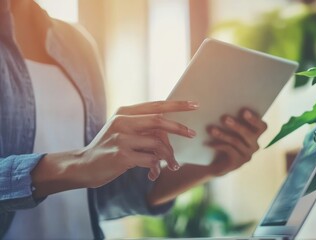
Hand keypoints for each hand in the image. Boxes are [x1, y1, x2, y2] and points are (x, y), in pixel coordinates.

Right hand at [77, 101, 197, 186]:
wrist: (84, 166)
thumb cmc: (110, 148)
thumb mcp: (123, 130)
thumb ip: (143, 126)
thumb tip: (172, 129)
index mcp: (124, 112)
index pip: (156, 105)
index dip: (177, 105)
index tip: (195, 104)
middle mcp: (122, 122)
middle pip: (159, 121)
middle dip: (179, 127)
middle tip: (192, 134)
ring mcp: (121, 138)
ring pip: (157, 144)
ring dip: (169, 156)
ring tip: (173, 166)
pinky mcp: (121, 156)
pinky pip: (150, 160)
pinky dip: (156, 167)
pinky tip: (153, 174)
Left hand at [206, 109, 266, 175]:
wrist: (216, 162)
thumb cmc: (224, 139)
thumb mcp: (229, 129)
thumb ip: (231, 120)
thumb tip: (222, 108)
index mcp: (255, 134)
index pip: (262, 126)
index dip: (255, 119)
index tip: (244, 111)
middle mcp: (254, 145)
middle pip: (250, 134)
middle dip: (237, 126)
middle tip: (224, 118)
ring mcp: (247, 155)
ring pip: (236, 142)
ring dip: (223, 134)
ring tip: (211, 130)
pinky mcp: (237, 163)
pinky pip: (229, 151)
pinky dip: (219, 145)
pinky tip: (209, 143)